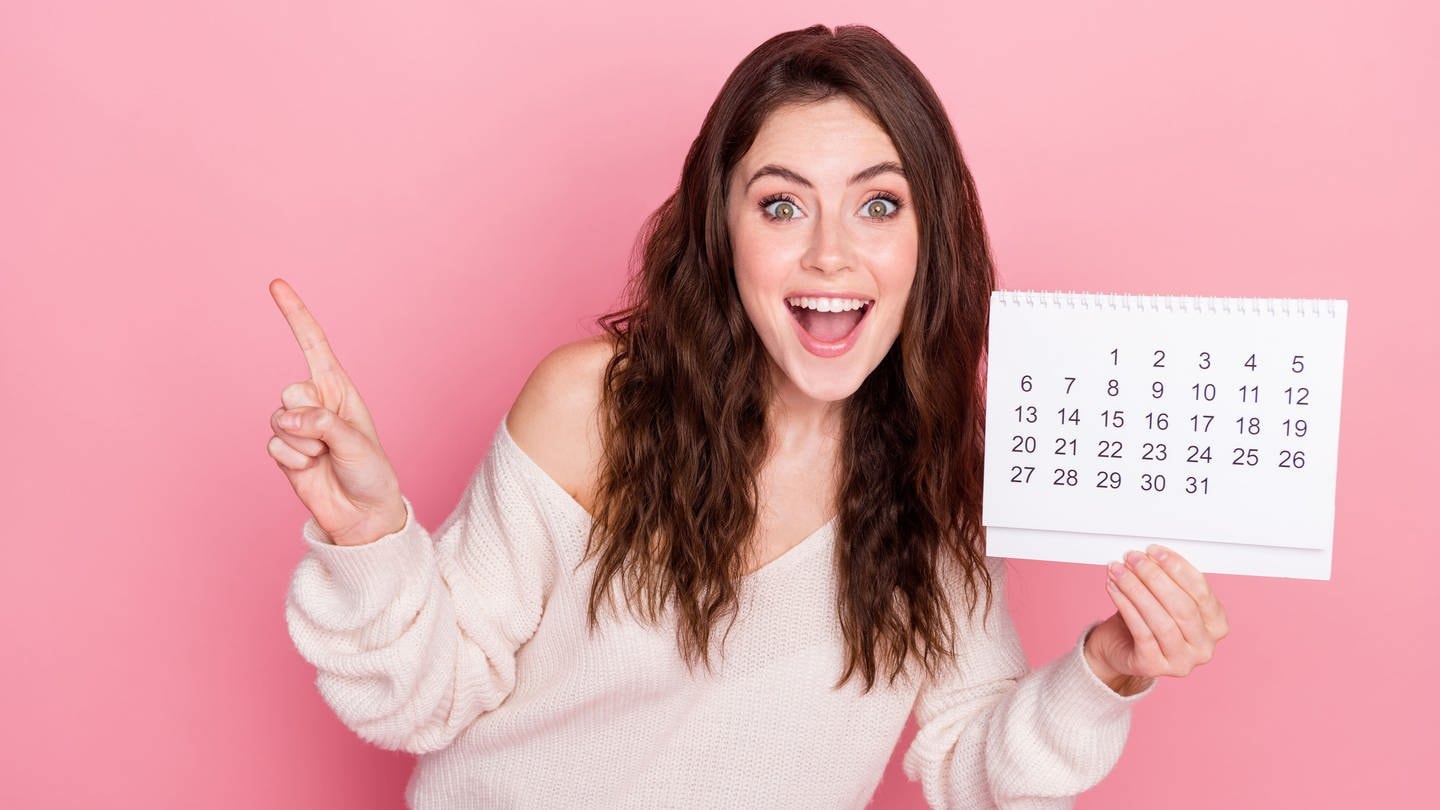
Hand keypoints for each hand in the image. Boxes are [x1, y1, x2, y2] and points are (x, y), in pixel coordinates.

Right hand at [266, 278, 405, 546]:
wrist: (362, 514)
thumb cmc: (371, 473)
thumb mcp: (356, 443)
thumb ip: (322, 424)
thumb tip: (285, 417)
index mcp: (339, 389)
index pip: (313, 344)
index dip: (295, 314)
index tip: (276, 284)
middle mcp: (315, 403)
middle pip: (290, 390)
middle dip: (308, 418)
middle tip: (330, 441)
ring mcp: (297, 426)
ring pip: (277, 420)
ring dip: (302, 443)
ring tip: (324, 457)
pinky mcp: (283, 450)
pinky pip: (273, 446)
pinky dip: (293, 460)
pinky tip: (311, 469)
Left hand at [1083, 545, 1228, 694]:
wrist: (1121, 650)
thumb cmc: (1147, 620)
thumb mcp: (1166, 598)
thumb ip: (1168, 579)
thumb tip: (1153, 554)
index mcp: (1217, 626)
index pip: (1202, 591)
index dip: (1177, 567)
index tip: (1155, 551)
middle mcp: (1204, 647)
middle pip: (1182, 606)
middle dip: (1155, 577)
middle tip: (1134, 558)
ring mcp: (1181, 661)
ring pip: (1161, 619)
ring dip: (1137, 589)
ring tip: (1119, 570)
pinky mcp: (1154, 666)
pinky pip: (1140, 631)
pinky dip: (1125, 605)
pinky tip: (1114, 588)